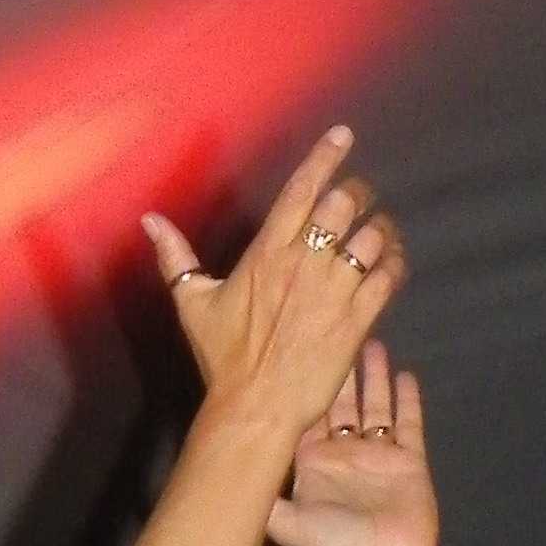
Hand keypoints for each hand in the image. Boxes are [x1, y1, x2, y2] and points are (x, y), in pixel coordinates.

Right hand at [141, 126, 407, 453]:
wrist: (257, 408)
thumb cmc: (224, 359)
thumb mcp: (194, 305)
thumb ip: (177, 258)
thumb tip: (150, 220)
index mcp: (268, 252)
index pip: (303, 189)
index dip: (326, 157)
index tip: (343, 136)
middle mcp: (306, 262)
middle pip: (344, 203)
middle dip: (356, 193)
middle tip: (357, 199)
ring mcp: (335, 290)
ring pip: (372, 235)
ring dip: (380, 228)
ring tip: (378, 232)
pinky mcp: (357, 318)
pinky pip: (388, 275)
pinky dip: (395, 262)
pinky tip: (392, 262)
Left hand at [269, 337, 438, 545]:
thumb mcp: (285, 520)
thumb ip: (261, 492)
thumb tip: (224, 468)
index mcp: (312, 462)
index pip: (304, 411)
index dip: (301, 381)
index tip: (297, 345)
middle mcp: (342, 453)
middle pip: (339, 400)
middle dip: (338, 366)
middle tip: (335, 328)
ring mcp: (377, 455)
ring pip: (373, 404)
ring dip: (371, 374)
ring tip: (370, 338)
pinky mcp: (408, 460)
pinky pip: (407, 421)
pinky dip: (406, 398)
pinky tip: (404, 371)